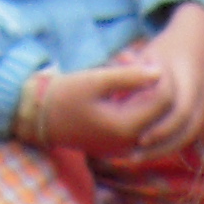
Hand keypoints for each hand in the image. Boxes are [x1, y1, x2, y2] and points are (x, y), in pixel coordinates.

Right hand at [22, 60, 167, 153]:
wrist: (40, 119)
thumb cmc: (65, 95)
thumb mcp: (97, 80)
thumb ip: (130, 76)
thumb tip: (160, 72)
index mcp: (126, 128)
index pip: (164, 101)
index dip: (161, 75)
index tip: (147, 56)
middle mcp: (130, 144)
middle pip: (161, 112)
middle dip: (155, 84)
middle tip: (140, 61)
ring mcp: (125, 148)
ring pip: (151, 118)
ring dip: (146, 93)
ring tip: (131, 70)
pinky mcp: (118, 145)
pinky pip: (139, 124)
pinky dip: (137, 104)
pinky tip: (125, 87)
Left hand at [118, 4, 203, 159]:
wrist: (201, 38)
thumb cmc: (168, 48)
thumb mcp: (149, 54)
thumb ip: (134, 73)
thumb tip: (115, 95)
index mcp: (191, 77)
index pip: (182, 111)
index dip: (162, 129)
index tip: (139, 139)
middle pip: (190, 130)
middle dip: (163, 146)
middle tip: (136, 157)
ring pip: (194, 136)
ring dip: (168, 149)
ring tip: (141, 157)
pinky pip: (195, 135)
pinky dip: (175, 145)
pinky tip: (154, 150)